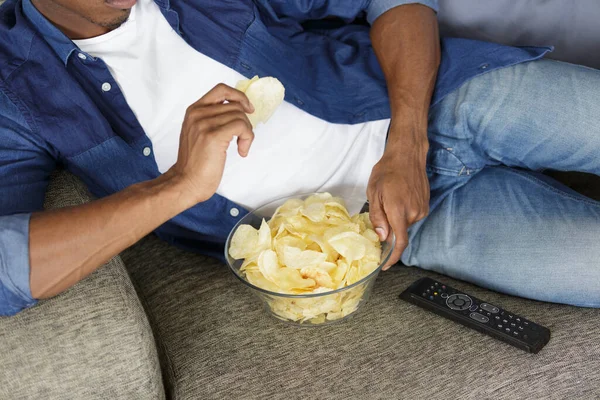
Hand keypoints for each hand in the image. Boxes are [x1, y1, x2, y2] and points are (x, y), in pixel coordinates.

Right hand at [168, 83, 254, 202]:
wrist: (186, 182)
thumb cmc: (196, 162)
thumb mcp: (199, 133)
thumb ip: (212, 118)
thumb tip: (238, 110)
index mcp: (194, 110)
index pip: (221, 89)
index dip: (239, 96)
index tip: (248, 109)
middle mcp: (197, 113)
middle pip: (235, 106)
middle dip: (245, 123)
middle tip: (243, 140)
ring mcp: (204, 123)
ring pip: (240, 116)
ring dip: (247, 133)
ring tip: (241, 148)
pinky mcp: (213, 136)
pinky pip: (242, 126)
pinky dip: (247, 139)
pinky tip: (242, 151)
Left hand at [367, 133, 429, 269]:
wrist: (407, 154)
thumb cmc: (387, 170)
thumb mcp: (374, 193)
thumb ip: (377, 217)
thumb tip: (382, 237)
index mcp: (399, 211)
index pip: (400, 242)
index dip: (392, 257)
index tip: (385, 265)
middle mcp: (413, 213)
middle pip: (400, 232)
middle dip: (389, 229)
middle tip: (379, 214)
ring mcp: (421, 209)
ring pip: (405, 224)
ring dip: (396, 218)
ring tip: (389, 200)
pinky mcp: (425, 205)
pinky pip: (411, 216)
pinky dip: (403, 213)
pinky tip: (398, 198)